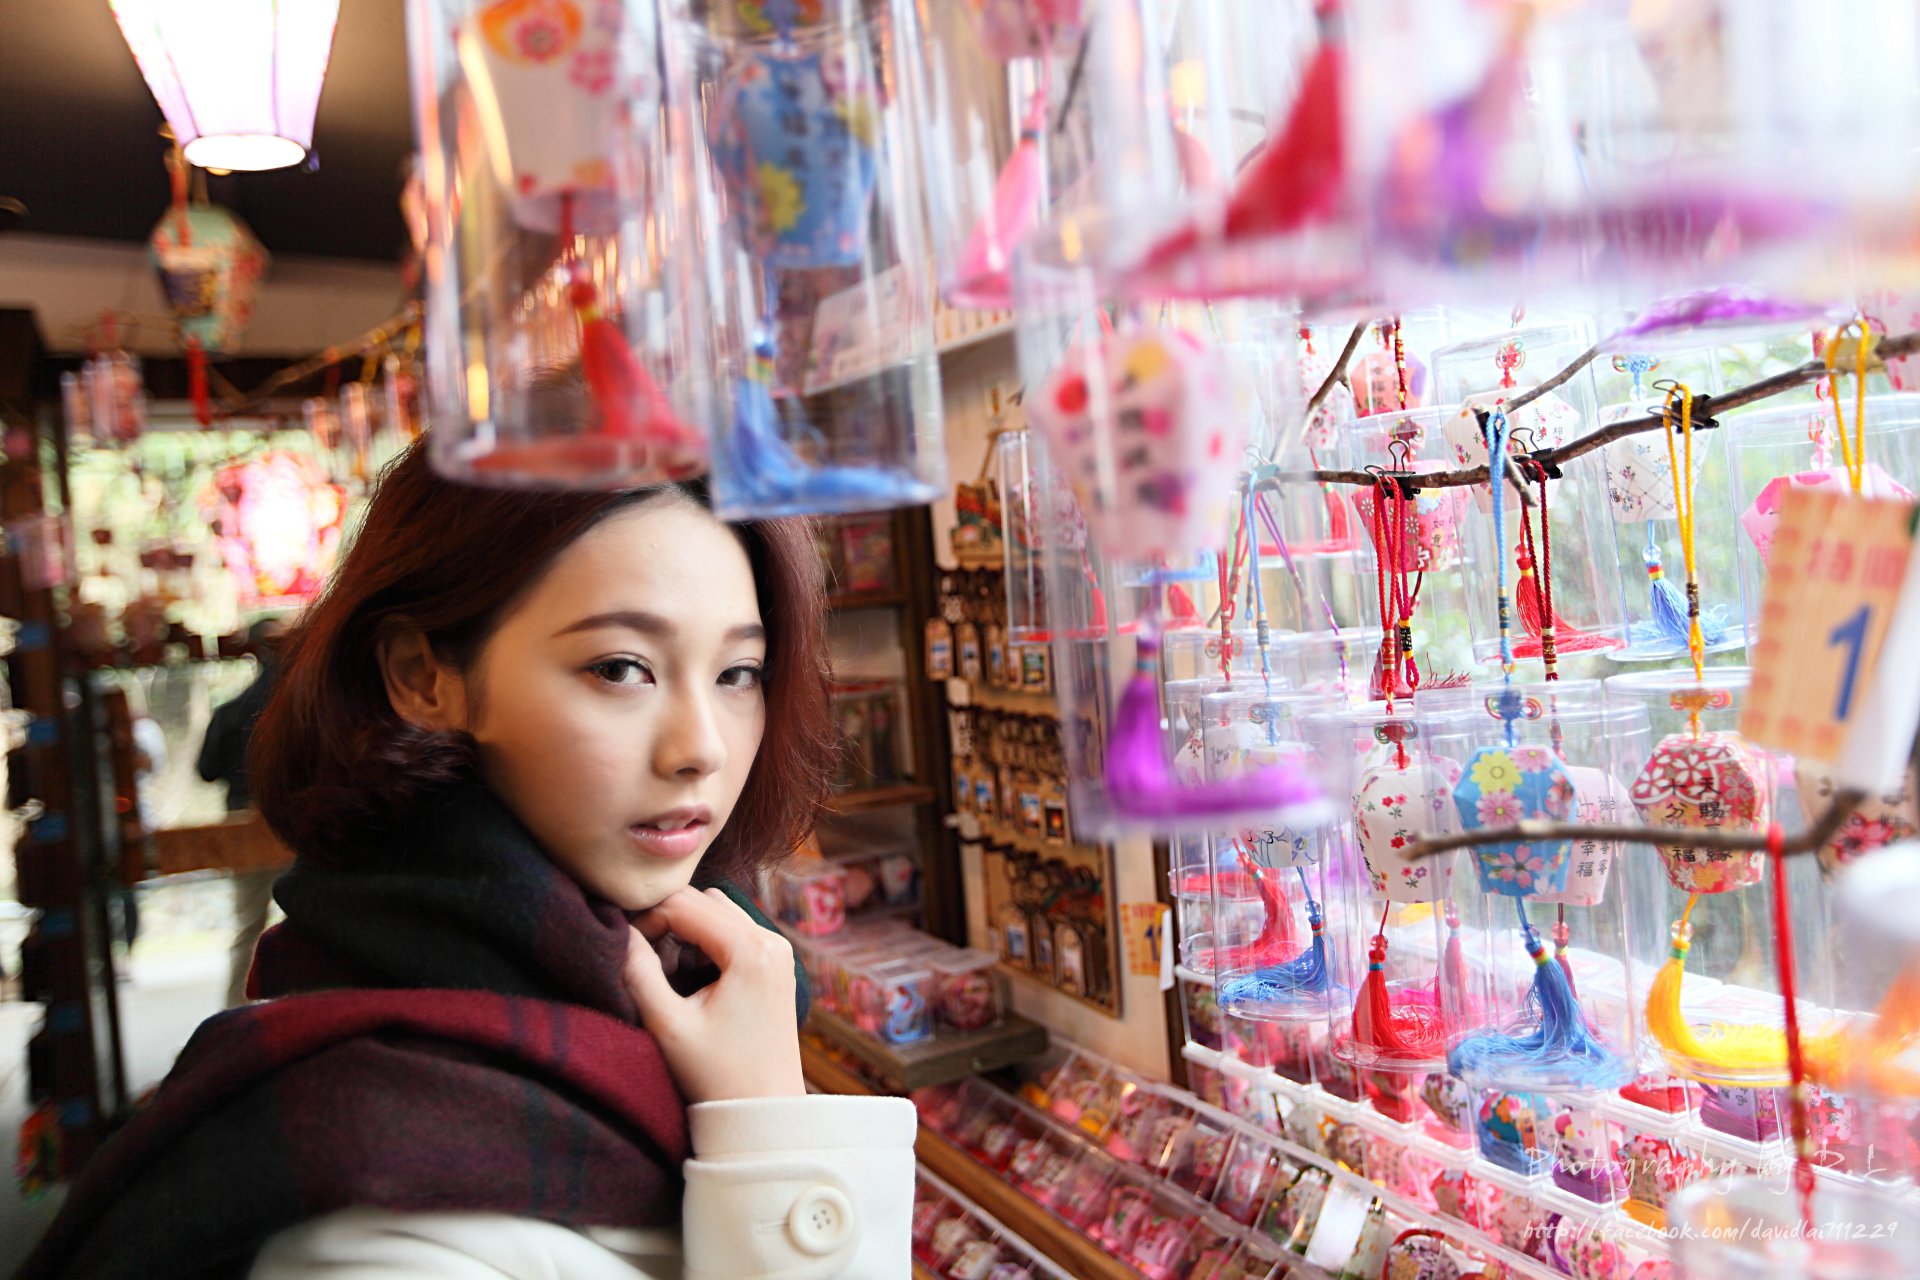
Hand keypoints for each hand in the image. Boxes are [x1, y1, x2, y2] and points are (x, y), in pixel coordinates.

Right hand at [624, 886, 804, 1103]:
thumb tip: (618, 932)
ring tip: (665, 968)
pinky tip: (689, 974)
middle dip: (667, 918)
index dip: (646, 918)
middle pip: (704, 900)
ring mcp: (778, 952)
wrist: (764, 1113)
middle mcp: (772, 941)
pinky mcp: (776, 965)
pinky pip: (735, 931)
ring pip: (720, 911)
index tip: (626, 948)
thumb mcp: (668, 1025)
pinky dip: (707, 940)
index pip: (684, 904)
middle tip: (643, 956)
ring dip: (687, 928)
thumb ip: (638, 973)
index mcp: (751, 950)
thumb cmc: (717, 1077)